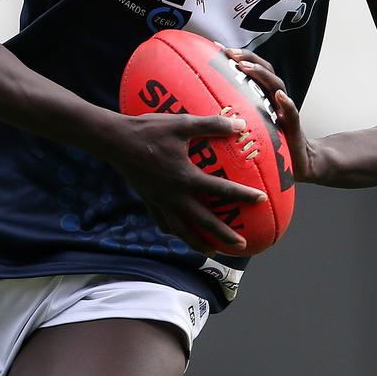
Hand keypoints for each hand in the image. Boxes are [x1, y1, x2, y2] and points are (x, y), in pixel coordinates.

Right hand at [108, 111, 267, 253]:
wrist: (115, 141)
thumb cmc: (150, 130)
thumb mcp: (182, 124)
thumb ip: (211, 126)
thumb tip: (239, 124)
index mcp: (186, 178)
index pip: (221, 191)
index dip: (243, 196)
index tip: (261, 200)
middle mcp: (174, 196)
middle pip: (204, 222)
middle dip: (224, 235)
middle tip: (242, 244)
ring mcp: (160, 202)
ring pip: (182, 230)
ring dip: (199, 242)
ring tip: (213, 251)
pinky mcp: (149, 201)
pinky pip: (163, 222)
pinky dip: (174, 230)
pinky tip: (179, 232)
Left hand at [219, 45, 318, 182]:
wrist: (298, 159)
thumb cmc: (268, 141)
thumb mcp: (246, 124)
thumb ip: (233, 110)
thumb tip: (203, 100)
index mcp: (263, 94)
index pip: (251, 69)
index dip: (237, 56)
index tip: (217, 47)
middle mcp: (275, 97)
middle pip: (265, 70)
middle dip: (248, 58)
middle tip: (230, 53)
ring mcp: (285, 110)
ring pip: (277, 85)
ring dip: (262, 74)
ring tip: (246, 67)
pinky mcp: (293, 126)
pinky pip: (292, 113)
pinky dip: (287, 103)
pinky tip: (279, 97)